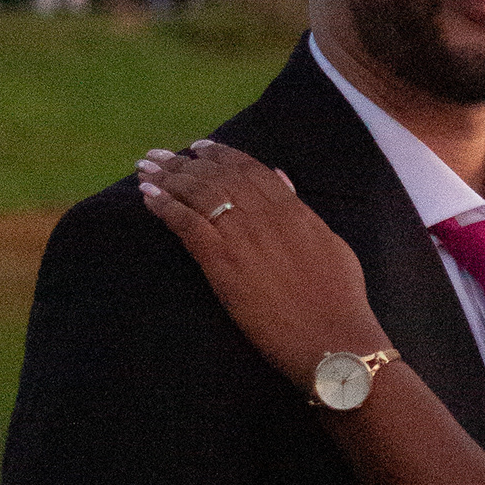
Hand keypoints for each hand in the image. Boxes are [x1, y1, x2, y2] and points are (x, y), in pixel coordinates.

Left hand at [140, 141, 380, 390]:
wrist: (332, 336)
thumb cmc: (339, 298)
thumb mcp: (329, 243)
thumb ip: (302, 209)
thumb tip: (283, 178)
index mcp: (292, 209)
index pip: (250, 168)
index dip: (220, 154)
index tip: (199, 147)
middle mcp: (265, 214)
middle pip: (217, 175)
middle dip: (185, 161)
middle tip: (160, 154)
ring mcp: (242, 236)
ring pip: (198, 193)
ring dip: (167, 177)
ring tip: (146, 167)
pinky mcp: (222, 262)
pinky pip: (186, 223)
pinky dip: (164, 206)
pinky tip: (147, 195)